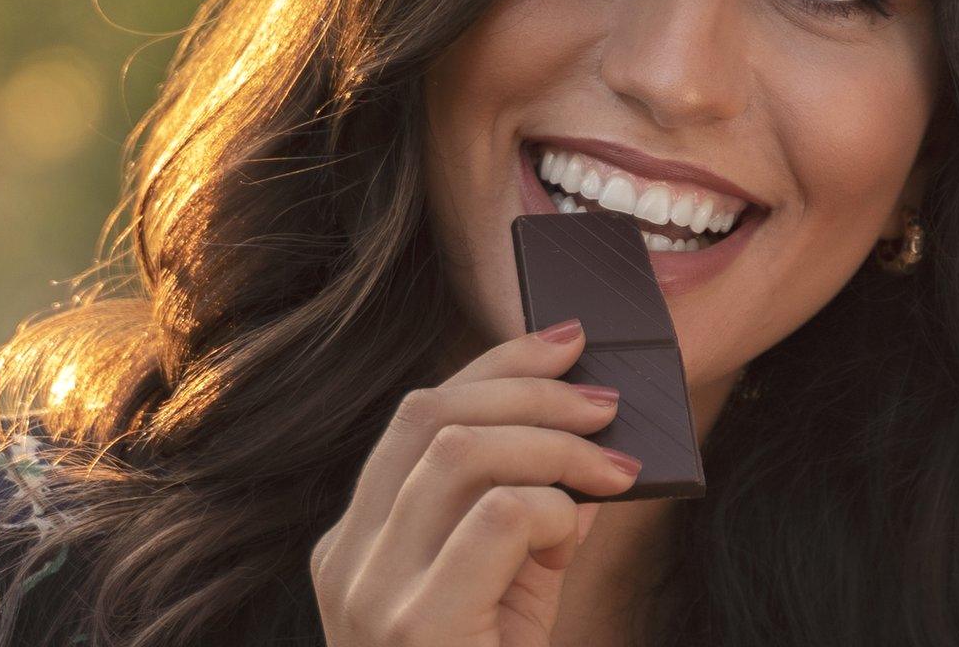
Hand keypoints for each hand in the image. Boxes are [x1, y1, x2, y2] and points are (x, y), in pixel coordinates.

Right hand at [308, 319, 637, 646]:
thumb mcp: (511, 602)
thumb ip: (532, 527)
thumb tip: (583, 450)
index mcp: (355, 548)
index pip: (416, 419)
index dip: (495, 365)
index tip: (565, 341)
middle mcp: (348, 562)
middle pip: (428, 415)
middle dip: (529, 387)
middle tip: (607, 402)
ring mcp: (372, 597)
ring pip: (459, 450)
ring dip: (553, 442)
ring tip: (610, 468)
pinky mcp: (418, 629)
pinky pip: (497, 517)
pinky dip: (551, 506)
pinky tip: (574, 533)